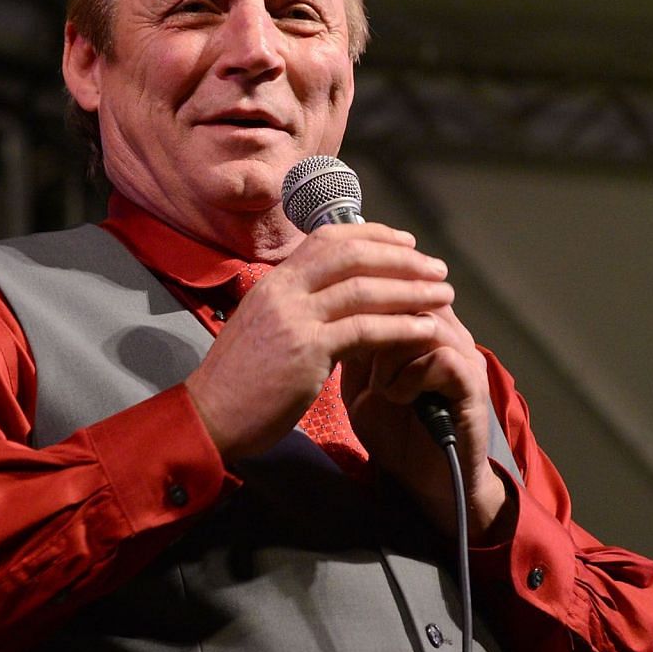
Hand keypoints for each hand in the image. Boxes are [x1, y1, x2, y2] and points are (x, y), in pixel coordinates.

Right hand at [184, 223, 453, 459]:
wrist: (208, 417)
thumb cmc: (238, 382)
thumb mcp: (265, 328)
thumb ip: (297, 309)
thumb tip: (334, 302)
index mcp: (274, 281)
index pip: (327, 238)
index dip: (372, 235)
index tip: (406, 243)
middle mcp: (283, 290)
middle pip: (352, 254)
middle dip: (402, 258)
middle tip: (436, 268)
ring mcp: (294, 318)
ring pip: (364, 289)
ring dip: (411, 290)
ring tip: (444, 295)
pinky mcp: (306, 351)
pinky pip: (365, 330)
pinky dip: (402, 327)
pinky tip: (427, 330)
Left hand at [342, 300, 508, 542]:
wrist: (426, 482)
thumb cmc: (395, 431)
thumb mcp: (361, 384)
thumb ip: (352, 346)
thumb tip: (332, 311)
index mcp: (424, 327)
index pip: (400, 283)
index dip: (367, 290)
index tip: (334, 315)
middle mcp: (450, 334)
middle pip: (414, 294)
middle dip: (376, 321)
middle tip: (353, 352)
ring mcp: (465, 357)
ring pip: (425, 324)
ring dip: (390, 352)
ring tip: (378, 384)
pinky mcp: (472, 385)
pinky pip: (441, 359)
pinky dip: (410, 376)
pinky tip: (395, 397)